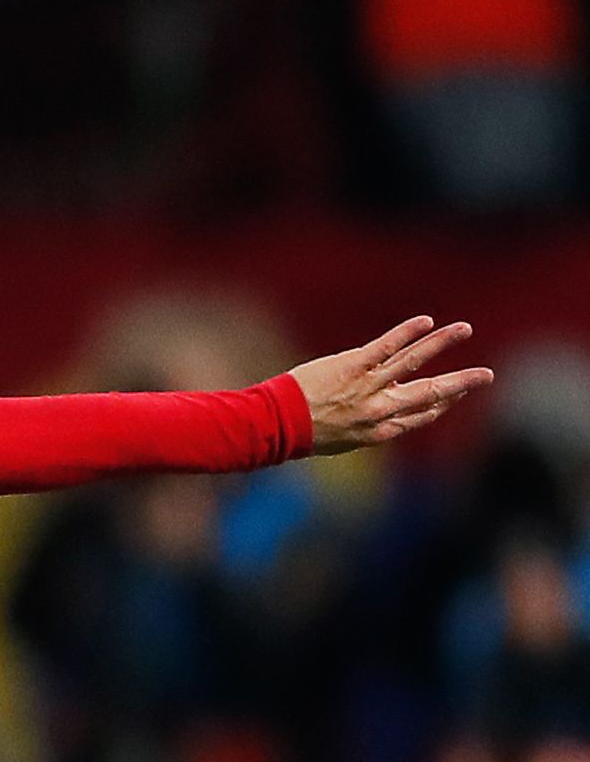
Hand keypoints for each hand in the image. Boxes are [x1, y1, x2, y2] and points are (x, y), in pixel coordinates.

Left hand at [289, 318, 493, 454]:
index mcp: (379, 431)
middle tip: (488, 375)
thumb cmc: (303, 433)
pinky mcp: (352, 366)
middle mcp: (379, 410)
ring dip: (441, 344)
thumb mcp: (343, 439)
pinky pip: (386, 346)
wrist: (273, 426)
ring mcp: (367, 387)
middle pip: (430, 394)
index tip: (458, 393)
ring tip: (463, 330)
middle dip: (462, 383)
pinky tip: (426, 321)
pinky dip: (408, 332)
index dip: (443, 405)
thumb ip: (370, 424)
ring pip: (413, 362)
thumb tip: (389, 407)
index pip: (422, 416)